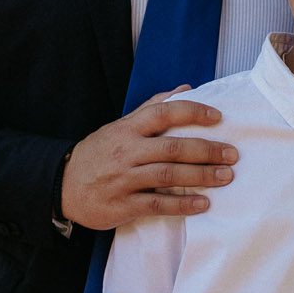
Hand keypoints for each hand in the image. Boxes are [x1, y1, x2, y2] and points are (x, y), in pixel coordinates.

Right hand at [61, 90, 237, 230]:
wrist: (61, 185)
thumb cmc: (99, 153)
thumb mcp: (121, 126)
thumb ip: (152, 107)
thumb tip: (186, 88)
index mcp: (128, 129)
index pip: (163, 112)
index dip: (192, 111)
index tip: (218, 117)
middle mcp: (126, 151)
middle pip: (172, 147)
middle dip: (206, 150)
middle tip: (232, 155)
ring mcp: (123, 178)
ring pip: (167, 174)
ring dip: (200, 176)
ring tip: (225, 177)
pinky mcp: (122, 204)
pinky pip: (156, 203)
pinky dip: (182, 204)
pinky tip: (202, 204)